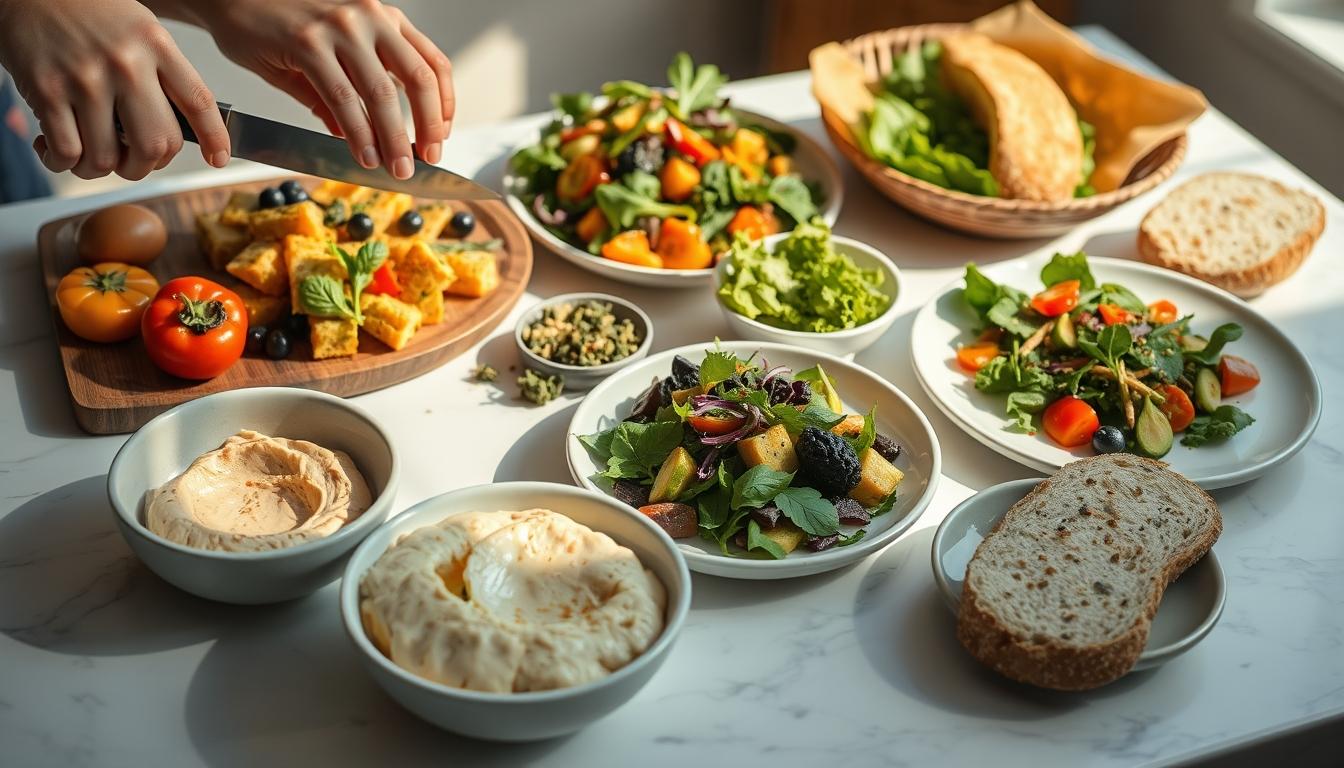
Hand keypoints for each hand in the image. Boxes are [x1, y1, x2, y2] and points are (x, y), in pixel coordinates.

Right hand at [0, 0, 229, 179]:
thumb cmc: (85, 11)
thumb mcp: (139, 29)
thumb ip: (162, 73)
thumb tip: (181, 128)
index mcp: (155, 44)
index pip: (199, 101)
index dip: (214, 137)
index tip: (218, 159)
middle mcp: (126, 63)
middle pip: (156, 144)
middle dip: (145, 167)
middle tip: (132, 162)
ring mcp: (86, 78)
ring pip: (108, 158)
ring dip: (99, 170)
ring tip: (89, 158)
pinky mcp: (47, 90)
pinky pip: (67, 151)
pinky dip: (62, 163)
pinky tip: (57, 151)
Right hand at [180, 0, 454, 178]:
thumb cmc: (275, 20)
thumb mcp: (328, 49)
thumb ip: (351, 88)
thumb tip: (363, 136)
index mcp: (382, 17)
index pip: (432, 63)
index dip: (444, 105)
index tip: (441, 137)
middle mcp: (368, 16)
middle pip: (419, 79)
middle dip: (428, 127)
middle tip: (428, 161)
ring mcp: (339, 26)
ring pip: (382, 93)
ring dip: (393, 139)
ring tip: (398, 168)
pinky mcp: (307, 43)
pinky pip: (342, 97)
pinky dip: (357, 132)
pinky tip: (363, 154)